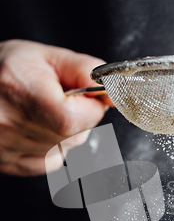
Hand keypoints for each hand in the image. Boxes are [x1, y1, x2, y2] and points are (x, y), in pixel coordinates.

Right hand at [0, 39, 111, 175]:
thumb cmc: (2, 68)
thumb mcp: (44, 56)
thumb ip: (85, 70)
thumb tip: (115, 89)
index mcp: (24, 92)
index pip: (84, 116)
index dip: (92, 104)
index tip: (86, 94)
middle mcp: (12, 124)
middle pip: (77, 134)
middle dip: (79, 116)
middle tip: (57, 98)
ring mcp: (8, 149)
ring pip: (67, 149)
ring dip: (66, 132)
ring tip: (41, 111)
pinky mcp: (9, 164)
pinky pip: (51, 162)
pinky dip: (53, 147)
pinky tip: (36, 128)